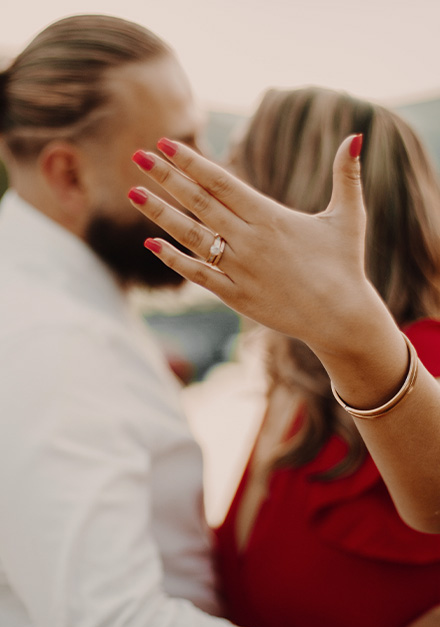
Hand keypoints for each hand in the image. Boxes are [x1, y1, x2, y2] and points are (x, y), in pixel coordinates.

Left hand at [128, 135, 371, 354]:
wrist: (340, 318)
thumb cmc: (344, 266)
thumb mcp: (348, 217)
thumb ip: (347, 176)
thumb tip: (357, 135)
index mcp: (270, 216)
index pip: (220, 181)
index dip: (191, 162)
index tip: (165, 143)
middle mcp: (249, 240)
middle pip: (198, 203)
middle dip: (166, 177)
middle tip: (138, 156)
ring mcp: (239, 269)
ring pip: (191, 236)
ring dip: (160, 214)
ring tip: (133, 194)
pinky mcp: (236, 296)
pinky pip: (198, 275)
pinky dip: (174, 260)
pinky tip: (152, 244)